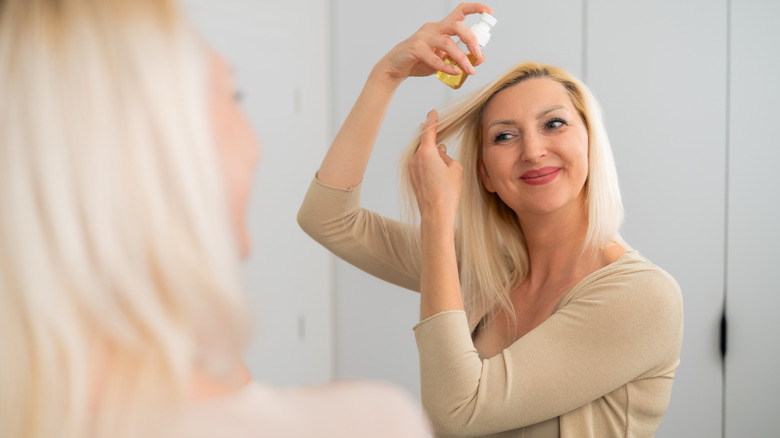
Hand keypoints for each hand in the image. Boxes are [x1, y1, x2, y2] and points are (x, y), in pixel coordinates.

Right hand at [376, 3, 492, 81]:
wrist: (395, 68)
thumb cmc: (419, 61)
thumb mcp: (442, 59)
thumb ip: (458, 57)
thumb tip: (480, 58)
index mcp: (441, 27)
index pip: (460, 11)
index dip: (476, 8)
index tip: (489, 12)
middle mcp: (433, 28)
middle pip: (456, 26)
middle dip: (471, 40)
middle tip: (479, 55)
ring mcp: (423, 38)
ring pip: (447, 43)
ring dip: (461, 58)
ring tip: (469, 70)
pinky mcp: (415, 49)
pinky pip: (434, 58)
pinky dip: (446, 66)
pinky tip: (454, 72)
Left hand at [408, 110, 462, 225]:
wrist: (436, 213)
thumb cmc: (447, 192)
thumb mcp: (455, 168)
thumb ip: (446, 155)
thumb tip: (439, 151)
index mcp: (427, 152)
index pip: (429, 130)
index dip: (432, 120)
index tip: (433, 112)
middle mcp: (416, 158)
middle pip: (424, 142)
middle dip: (433, 139)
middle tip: (440, 135)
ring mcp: (412, 168)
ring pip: (423, 153)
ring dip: (432, 153)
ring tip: (444, 163)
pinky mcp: (412, 177)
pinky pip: (420, 163)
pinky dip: (428, 162)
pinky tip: (437, 170)